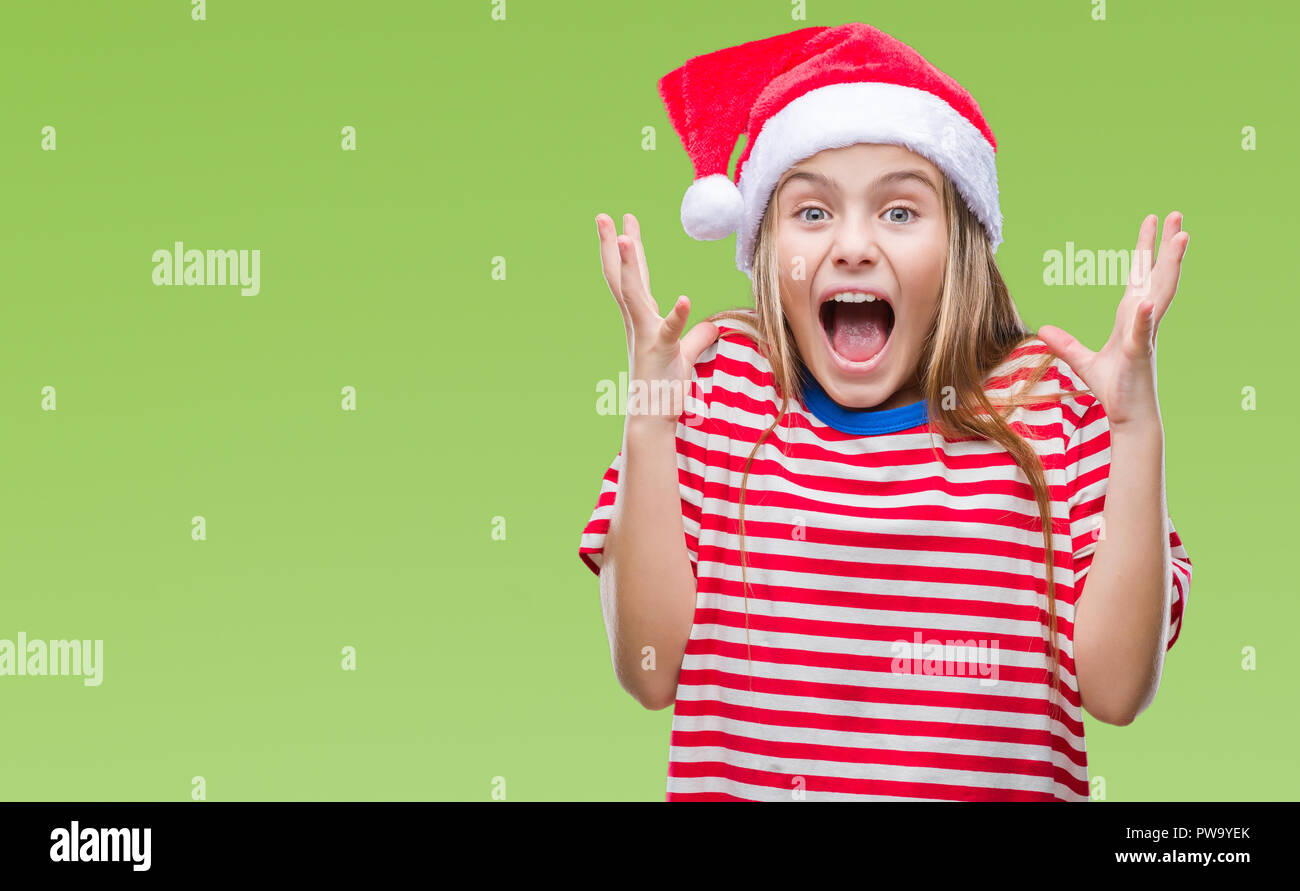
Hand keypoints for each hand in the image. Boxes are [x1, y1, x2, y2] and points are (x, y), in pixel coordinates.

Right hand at [596, 212, 718, 426]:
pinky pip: (670, 331)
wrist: (653, 416)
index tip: (625, 224)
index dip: (630, 250)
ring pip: (633, 294)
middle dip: (612, 246)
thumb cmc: (664, 386)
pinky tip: (684, 299)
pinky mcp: (661, 351)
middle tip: (603, 216)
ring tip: (626, 238)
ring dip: (630, 266)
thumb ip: (695, 336)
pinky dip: (677, 316)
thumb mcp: (684, 354)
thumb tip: (711, 325)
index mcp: (642, 318)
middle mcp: (638, 321)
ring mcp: (646, 335)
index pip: (634, 277)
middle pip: (621, 277)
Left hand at [1037, 212, 1189, 429]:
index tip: (1152, 222)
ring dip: (1170, 266)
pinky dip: (1143, 316)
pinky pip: (1141, 332)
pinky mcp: (1139, 354)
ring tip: (1181, 237)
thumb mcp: (1083, 362)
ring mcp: (1145, 335)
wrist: (1128, 417)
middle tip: (1178, 214)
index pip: (1139, 276)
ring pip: (1161, 294)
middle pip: (1157, 275)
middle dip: (1167, 245)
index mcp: (1130, 317)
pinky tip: (1145, 300)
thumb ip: (1065, 344)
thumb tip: (1043, 330)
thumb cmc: (1114, 389)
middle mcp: (1143, 321)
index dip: (1145, 249)